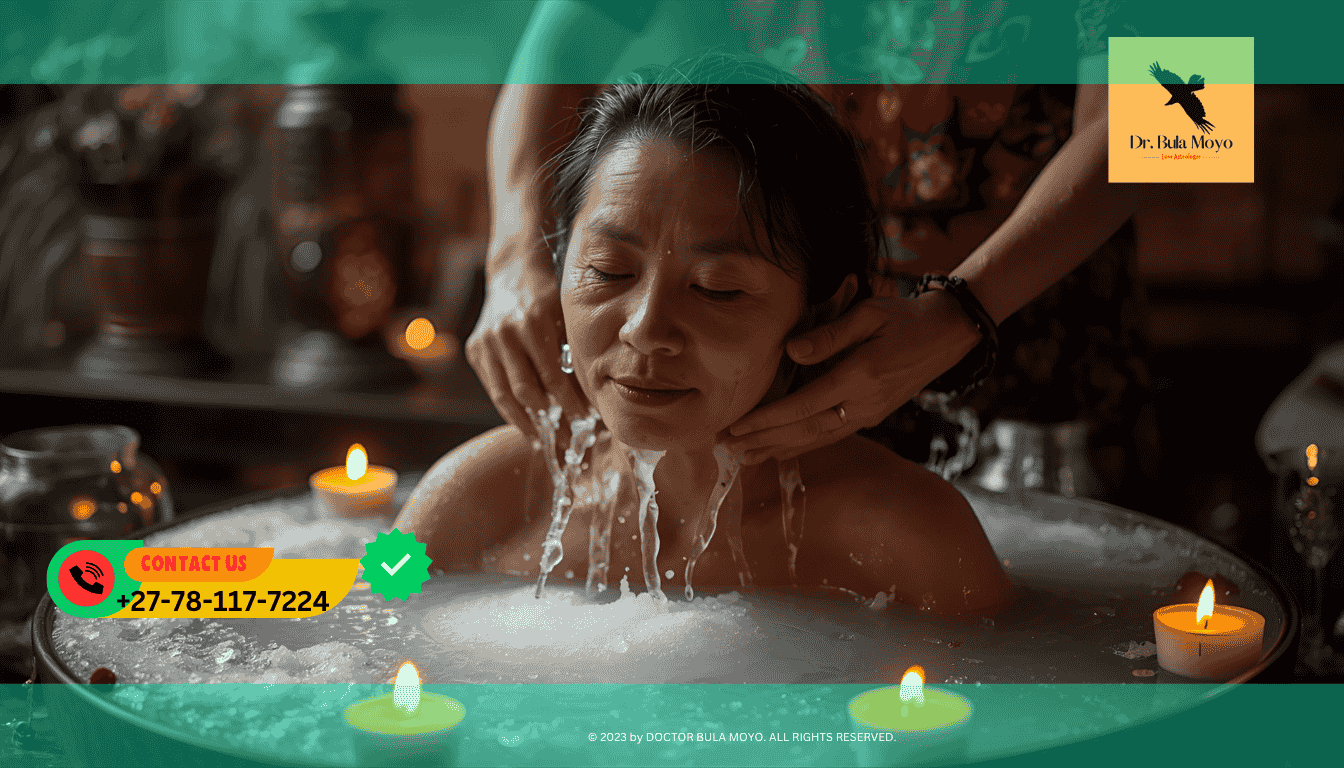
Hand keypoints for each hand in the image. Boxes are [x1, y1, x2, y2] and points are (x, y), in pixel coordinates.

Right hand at [464, 232, 588, 438]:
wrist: (514, 274)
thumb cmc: (550, 298)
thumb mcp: (567, 317)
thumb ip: (574, 353)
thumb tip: (593, 399)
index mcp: (532, 322)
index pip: (554, 377)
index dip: (570, 404)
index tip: (585, 423)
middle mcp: (504, 332)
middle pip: (527, 390)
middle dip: (548, 420)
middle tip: (567, 440)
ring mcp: (485, 342)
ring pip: (505, 395)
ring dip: (526, 423)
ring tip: (544, 441)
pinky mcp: (474, 350)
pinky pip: (494, 387)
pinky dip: (510, 408)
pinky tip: (526, 423)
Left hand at [725, 289, 980, 463]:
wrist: (949, 332)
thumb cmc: (905, 316)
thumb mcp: (868, 314)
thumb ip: (828, 334)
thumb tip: (791, 352)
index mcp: (859, 377)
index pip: (802, 406)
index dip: (766, 419)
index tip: (736, 427)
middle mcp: (864, 404)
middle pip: (804, 430)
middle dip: (763, 441)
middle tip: (727, 449)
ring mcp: (870, 413)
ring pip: (817, 439)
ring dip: (778, 449)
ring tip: (745, 458)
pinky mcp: (872, 414)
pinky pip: (831, 435)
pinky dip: (803, 446)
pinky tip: (782, 451)